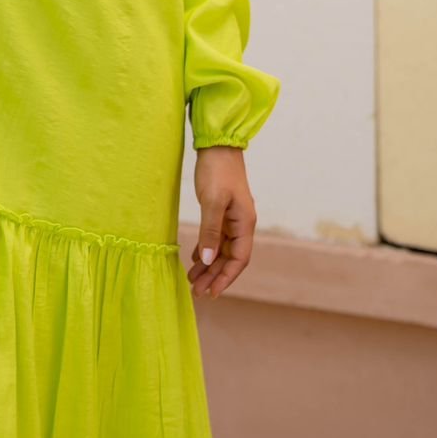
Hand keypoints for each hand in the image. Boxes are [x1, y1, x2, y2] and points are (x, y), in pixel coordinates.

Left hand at [187, 146, 256, 298]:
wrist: (217, 144)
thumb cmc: (217, 170)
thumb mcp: (212, 202)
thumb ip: (210, 232)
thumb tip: (209, 260)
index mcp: (244, 223)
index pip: (239, 259)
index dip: (226, 278)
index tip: (212, 293)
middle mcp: (241, 223)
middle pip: (230, 257)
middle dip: (214, 276)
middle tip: (196, 292)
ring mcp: (232, 217)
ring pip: (222, 249)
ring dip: (209, 265)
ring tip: (192, 280)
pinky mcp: (221, 210)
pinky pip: (216, 237)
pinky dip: (206, 249)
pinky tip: (195, 259)